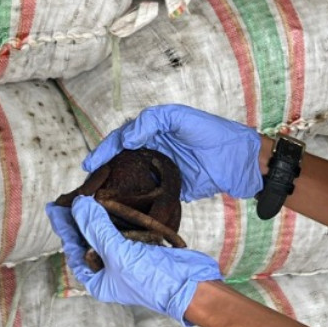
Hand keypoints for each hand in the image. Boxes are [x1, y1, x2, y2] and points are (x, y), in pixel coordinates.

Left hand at [46, 197, 220, 326]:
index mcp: (98, 280)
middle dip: (80, 219)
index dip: (64, 227)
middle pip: (89, 240)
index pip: (74, 248)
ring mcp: (127, 258)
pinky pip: (125, 229)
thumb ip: (97, 229)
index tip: (53, 207)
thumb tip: (79, 205)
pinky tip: (113, 201)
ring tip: (88, 194)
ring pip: (107, 233)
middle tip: (70, 196)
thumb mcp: (118, 254)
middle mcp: (110, 269)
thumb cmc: (151, 279)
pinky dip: (119, 216)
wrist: (190, 285)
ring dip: (99, 214)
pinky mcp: (142, 248)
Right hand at [82, 104, 263, 200]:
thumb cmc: (211, 132)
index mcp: (153, 131)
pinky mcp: (171, 190)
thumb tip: (127, 138)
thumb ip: (151, 122)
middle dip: (104, 170)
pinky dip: (134, 201)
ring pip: (131, 178)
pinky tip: (121, 209)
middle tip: (88, 184)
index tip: (91, 164)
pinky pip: (148, 195)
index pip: (122, 139)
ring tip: (97, 199)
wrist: (239, 160)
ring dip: (115, 187)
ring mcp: (161, 171)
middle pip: (121, 160)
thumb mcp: (179, 118)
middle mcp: (153, 150)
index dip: (104, 150)